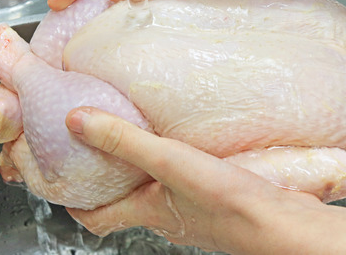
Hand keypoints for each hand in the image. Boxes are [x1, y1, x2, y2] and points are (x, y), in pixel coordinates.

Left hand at [64, 106, 325, 253]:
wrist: (284, 224)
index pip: (96, 218)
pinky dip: (179, 167)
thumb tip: (77, 121)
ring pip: (159, 193)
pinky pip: (189, 184)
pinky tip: (191, 146)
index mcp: (147, 212)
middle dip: (110, 179)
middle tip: (101, 148)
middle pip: (126, 203)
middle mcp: (168, 217)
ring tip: (143, 137)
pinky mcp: (221, 201)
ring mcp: (196, 212)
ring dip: (146, 171)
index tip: (61, 180)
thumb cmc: (229, 204)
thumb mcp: (169, 162)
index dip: (74, 202)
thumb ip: (124, 140)